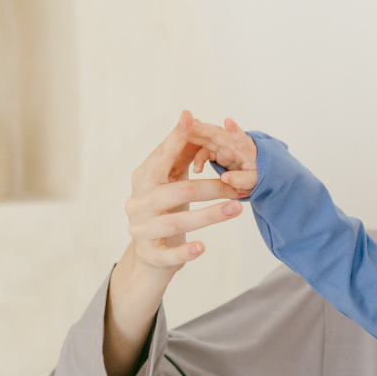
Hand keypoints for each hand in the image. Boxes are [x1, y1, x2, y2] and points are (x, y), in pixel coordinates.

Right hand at [125, 110, 244, 284]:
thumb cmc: (165, 212)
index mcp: (143, 180)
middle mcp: (138, 203)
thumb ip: (178, 158)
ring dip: (210, 215)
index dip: (176, 138)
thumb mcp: (170, 184)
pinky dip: (186, 251)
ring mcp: (142, 230)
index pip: (161, 157)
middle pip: (178, 191)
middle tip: (238, 187)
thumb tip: (193, 122)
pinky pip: (170, 254)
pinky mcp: (151, 254)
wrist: (150, 256)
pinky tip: (202, 248)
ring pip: (177, 222)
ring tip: (237, 209)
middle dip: (211, 187)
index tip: (192, 119)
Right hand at [187, 118, 258, 195]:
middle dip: (200, 129)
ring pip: (205, 137)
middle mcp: (232, 142)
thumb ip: (242, 180)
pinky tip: (197, 170)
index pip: (241, 138)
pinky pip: (203, 150)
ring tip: (179, 141)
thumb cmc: (256, 174)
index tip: (228, 122)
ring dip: (192, 137)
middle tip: (184, 127)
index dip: (235, 130)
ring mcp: (222, 144)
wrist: (253, 172)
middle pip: (215, 133)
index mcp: (245, 148)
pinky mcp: (215, 150)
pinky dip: (198, 158)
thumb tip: (225, 178)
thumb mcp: (254, 181)